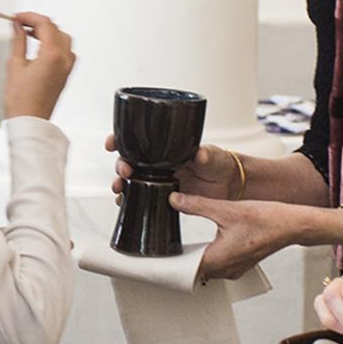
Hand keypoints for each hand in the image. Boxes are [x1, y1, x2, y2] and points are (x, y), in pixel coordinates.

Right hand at [3, 12, 74, 119]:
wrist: (30, 122)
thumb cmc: (22, 101)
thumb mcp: (15, 65)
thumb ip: (18, 41)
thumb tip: (17, 27)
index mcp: (53, 55)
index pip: (45, 24)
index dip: (29, 17)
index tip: (17, 18)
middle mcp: (64, 60)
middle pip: (55, 29)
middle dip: (38, 23)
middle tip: (20, 23)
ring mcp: (67, 68)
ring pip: (63, 39)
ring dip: (48, 32)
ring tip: (29, 33)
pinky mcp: (65, 75)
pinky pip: (65, 52)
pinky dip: (54, 44)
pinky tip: (39, 47)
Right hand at [104, 138, 239, 199]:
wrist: (230, 185)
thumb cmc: (221, 163)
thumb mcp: (214, 155)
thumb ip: (207, 155)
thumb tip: (201, 154)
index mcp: (167, 148)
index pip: (138, 140)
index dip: (120, 139)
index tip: (112, 143)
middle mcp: (159, 163)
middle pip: (130, 161)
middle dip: (120, 165)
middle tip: (124, 172)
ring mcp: (159, 180)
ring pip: (132, 181)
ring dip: (121, 185)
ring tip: (120, 189)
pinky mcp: (164, 196)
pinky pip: (142, 198)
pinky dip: (131, 201)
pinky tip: (125, 203)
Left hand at [167, 193, 298, 280]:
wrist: (292, 224)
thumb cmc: (266, 220)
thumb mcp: (226, 209)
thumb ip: (196, 205)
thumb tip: (175, 199)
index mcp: (218, 260)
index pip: (184, 270)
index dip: (170, 264)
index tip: (158, 257)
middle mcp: (226, 270)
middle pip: (194, 270)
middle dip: (182, 258)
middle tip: (168, 245)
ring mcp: (235, 269)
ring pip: (207, 267)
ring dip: (197, 256)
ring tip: (185, 242)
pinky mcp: (242, 263)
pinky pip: (219, 264)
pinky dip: (211, 254)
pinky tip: (209, 241)